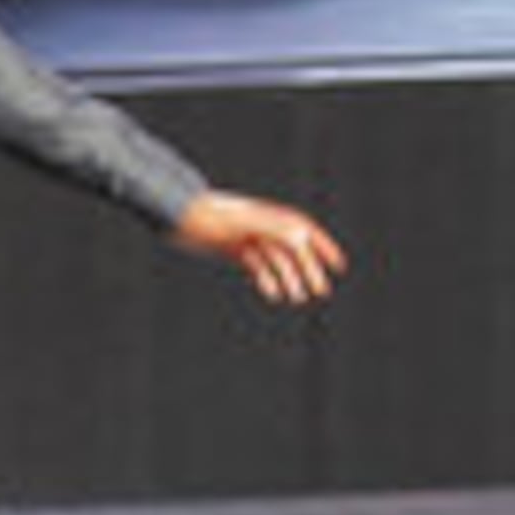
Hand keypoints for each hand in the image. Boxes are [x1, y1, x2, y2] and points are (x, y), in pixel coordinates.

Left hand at [169, 190, 346, 308]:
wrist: (176, 215)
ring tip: (296, 298)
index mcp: (268, 216)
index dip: (323, 248)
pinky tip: (270, 293)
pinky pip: (254, 264)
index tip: (338, 267)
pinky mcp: (230, 247)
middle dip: (308, 270)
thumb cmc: (210, 217)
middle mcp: (260, 225)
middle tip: (320, 293)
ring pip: (274, 259)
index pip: (305, 231)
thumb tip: (302, 240)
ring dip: (288, 278)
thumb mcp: (244, 224)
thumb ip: (275, 228)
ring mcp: (245, 236)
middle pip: (292, 249)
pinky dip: (265, 279)